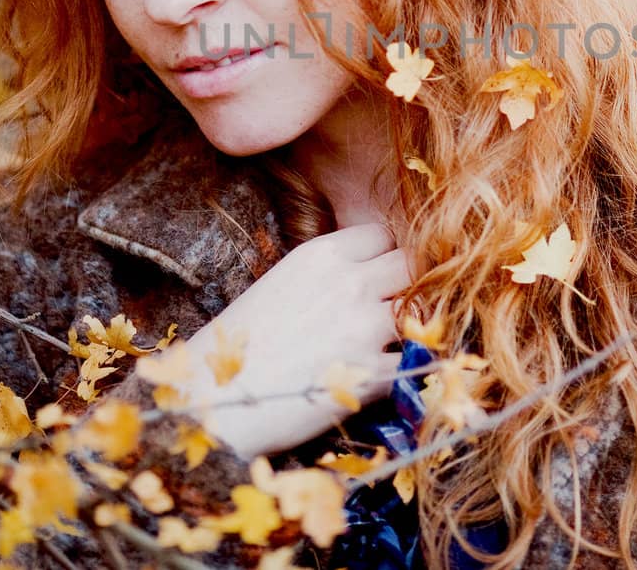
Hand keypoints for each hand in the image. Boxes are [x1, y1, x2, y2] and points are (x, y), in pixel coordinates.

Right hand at [172, 222, 411, 459]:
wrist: (212, 402)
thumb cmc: (234, 346)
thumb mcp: (279, 285)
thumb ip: (324, 275)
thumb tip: (357, 278)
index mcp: (321, 255)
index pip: (383, 234)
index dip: (385, 254)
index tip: (380, 274)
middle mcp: (350, 284)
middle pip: (413, 263)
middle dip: (411, 282)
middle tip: (397, 305)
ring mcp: (365, 329)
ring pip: (424, 310)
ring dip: (415, 325)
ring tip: (397, 342)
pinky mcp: (373, 376)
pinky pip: (414, 362)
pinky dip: (408, 369)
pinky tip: (389, 376)